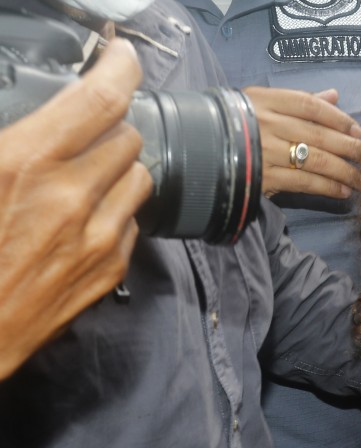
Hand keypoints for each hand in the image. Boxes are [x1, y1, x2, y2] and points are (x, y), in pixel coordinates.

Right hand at [0, 38, 149, 379]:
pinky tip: (84, 216)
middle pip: (128, 137)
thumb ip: (13, 141)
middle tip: (87, 131)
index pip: (100, 99)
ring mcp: (96, 237)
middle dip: (110, 127)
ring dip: (119, 168)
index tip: (122, 58)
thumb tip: (43, 118)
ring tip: (87, 174)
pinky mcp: (108, 269)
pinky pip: (132, 222)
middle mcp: (70, 197)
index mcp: (25, 163)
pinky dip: (115, 211)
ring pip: (140, 178)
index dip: (120, 68)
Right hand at [243, 86, 360, 199]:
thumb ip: (300, 101)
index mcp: (265, 100)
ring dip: (346, 173)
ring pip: (316, 161)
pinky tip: (344, 192)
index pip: (310, 105)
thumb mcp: (260, 103)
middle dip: (350, 148)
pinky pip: (304, 182)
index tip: (358, 129)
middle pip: (319, 135)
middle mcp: (266, 124)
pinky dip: (328, 188)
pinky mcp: (263, 178)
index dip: (338, 118)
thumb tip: (335, 96)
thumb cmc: (235, 124)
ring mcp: (264, 152)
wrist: (194, 150)